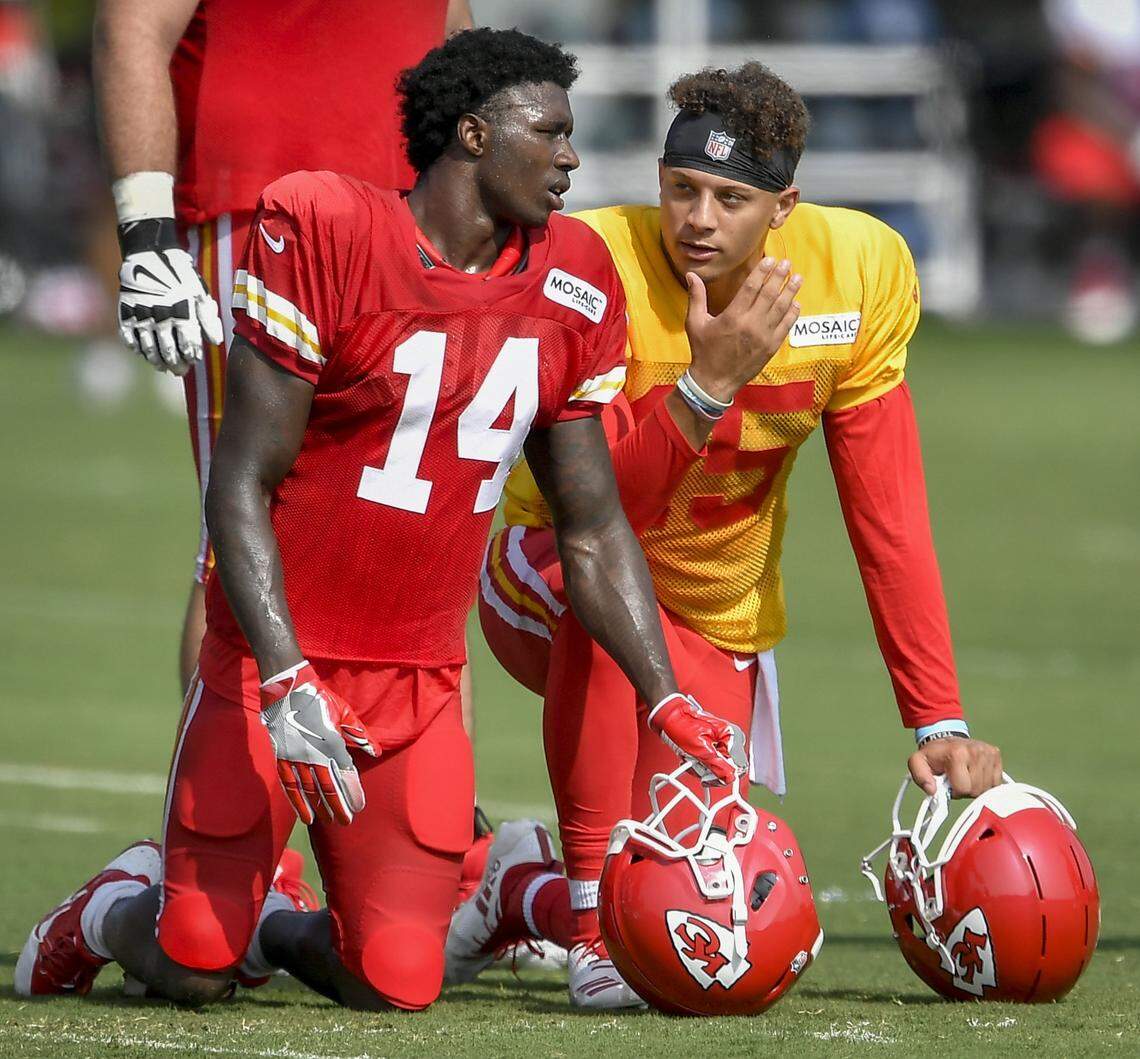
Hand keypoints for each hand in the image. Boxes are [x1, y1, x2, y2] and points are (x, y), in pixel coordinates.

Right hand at [117, 219, 223, 374]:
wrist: (149, 255)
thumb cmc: (180, 276)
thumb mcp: (200, 292)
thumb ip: (208, 318)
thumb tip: (215, 342)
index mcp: (182, 313)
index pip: (189, 345)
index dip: (192, 356)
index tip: (194, 360)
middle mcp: (161, 317)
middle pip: (169, 352)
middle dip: (176, 365)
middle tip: (180, 371)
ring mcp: (141, 317)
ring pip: (149, 349)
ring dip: (157, 362)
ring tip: (163, 367)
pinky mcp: (124, 314)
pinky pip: (129, 340)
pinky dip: (137, 350)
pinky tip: (144, 353)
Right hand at [259, 661, 377, 825]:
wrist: (288, 687)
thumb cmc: (320, 699)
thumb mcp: (345, 713)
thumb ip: (360, 735)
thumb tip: (376, 752)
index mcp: (332, 741)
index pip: (345, 773)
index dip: (352, 792)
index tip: (360, 806)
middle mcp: (314, 752)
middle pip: (328, 786)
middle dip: (338, 805)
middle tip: (347, 821)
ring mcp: (296, 755)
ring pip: (309, 789)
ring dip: (319, 807)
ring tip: (329, 821)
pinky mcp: (282, 756)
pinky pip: (290, 784)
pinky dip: (297, 802)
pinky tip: (305, 816)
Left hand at [648, 693, 747, 785]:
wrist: (670, 716)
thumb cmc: (681, 725)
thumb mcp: (699, 748)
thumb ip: (718, 765)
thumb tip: (730, 778)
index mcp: (732, 735)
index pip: (738, 766)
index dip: (722, 776)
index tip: (706, 778)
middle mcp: (732, 738)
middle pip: (729, 768)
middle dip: (710, 771)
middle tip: (695, 765)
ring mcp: (724, 741)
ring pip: (720, 767)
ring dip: (703, 768)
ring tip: (690, 760)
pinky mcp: (717, 745)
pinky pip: (714, 762)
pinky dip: (702, 764)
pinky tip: (692, 759)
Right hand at [684, 257, 801, 402]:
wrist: (714, 381)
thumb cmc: (703, 351)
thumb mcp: (695, 323)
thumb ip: (696, 297)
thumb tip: (691, 274)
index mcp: (733, 316)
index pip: (752, 287)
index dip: (762, 271)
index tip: (771, 260)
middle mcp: (751, 324)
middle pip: (770, 294)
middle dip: (780, 277)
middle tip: (787, 264)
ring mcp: (763, 336)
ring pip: (781, 308)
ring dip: (790, 291)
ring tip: (797, 278)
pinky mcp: (771, 347)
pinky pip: (786, 326)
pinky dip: (792, 313)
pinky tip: (796, 303)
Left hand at [908, 737, 1001, 797]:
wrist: (946, 738)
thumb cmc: (933, 755)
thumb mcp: (918, 762)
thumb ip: (920, 777)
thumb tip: (932, 790)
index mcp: (957, 754)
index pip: (962, 788)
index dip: (954, 790)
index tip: (948, 782)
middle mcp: (976, 751)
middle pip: (976, 790)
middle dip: (965, 790)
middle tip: (957, 779)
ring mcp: (988, 752)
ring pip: (987, 788)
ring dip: (975, 787)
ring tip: (965, 776)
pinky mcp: (996, 755)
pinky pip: (996, 782)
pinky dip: (985, 783)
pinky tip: (975, 774)